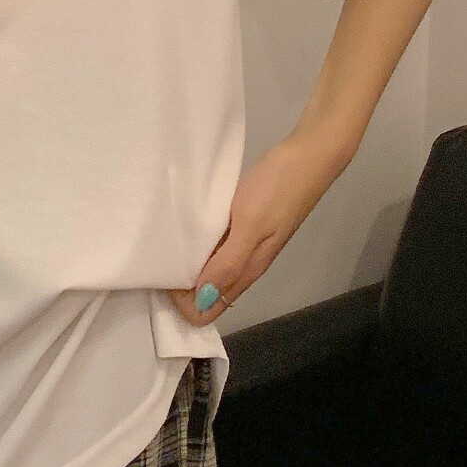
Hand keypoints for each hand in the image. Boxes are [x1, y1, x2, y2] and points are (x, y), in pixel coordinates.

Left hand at [166, 136, 336, 325]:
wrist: (308, 156)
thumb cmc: (278, 189)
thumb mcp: (250, 224)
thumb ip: (229, 262)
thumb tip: (203, 299)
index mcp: (246, 270)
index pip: (208, 310)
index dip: (184, 303)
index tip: (165, 277)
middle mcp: (244, 263)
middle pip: (206, 293)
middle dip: (178, 286)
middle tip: (158, 258)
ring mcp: (244, 243)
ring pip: (208, 268)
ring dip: (186, 263)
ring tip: (165, 241)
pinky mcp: (243, 223)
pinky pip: (214, 245)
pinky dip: (197, 242)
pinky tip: (185, 224)